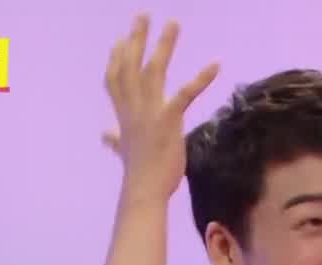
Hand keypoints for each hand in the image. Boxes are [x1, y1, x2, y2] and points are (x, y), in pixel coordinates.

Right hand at [102, 16, 219, 199]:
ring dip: (164, 45)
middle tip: (143, 15)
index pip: (115, 79)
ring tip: (174, 23)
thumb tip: (106, 135)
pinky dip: (201, 78)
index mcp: (124, 115)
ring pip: (154, 71)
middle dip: (136, 39)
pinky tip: (215, 64)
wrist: (144, 191)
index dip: (117, 58)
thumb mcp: (124, 151)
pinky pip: (186, 94)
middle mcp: (133, 108)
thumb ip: (115, 139)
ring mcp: (150, 113)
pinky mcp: (169, 120)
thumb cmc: (139, 174)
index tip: (120, 39)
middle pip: (131, 66)